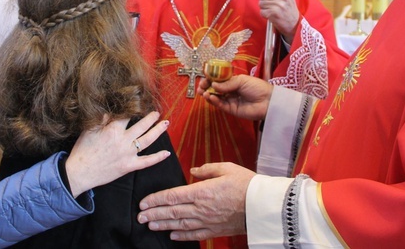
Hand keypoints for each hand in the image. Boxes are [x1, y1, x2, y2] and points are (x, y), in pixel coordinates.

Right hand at [65, 111, 169, 195]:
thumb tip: (110, 108)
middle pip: (142, 126)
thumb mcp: (89, 130)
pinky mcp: (129, 166)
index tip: (139, 100)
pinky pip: (147, 162)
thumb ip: (101, 118)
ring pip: (147, 140)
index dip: (134, 106)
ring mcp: (128, 154)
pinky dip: (158, 158)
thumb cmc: (82, 150)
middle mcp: (123, 140)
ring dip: (158, 131)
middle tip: (157, 112)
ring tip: (165, 123)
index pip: (127, 115)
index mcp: (113, 130)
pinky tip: (167, 153)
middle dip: (151, 118)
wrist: (80, 173)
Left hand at [138, 162, 254, 240]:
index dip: (156, 199)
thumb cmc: (247, 184)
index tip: (144, 202)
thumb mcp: (227, 168)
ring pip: (180, 224)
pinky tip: (171, 234)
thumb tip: (194, 170)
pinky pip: (194, 234)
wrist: (264, 205)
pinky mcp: (215, 230)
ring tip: (150, 225)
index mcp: (203, 191)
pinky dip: (181, 235)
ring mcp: (208, 221)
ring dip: (163, 225)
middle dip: (154, 214)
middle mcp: (202, 208)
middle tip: (140, 217)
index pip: (173, 196)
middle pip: (172, 211)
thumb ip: (208, 169)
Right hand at [199, 74, 272, 120]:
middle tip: (201, 87)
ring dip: (208, 94)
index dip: (210, 79)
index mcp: (233, 81)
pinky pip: (221, 105)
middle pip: (215, 89)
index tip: (204, 78)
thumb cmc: (257, 87)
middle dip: (206, 87)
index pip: (218, 79)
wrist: (268, 101)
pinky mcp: (231, 110)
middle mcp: (230, 90)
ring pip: (216, 97)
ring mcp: (230, 100)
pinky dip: (214, 101)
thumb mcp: (242, 80)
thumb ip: (227, 83)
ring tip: (204, 93)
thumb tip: (213, 84)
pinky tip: (211, 97)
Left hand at [259, 0, 299, 43]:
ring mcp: (278, 5)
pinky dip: (264, 13)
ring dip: (264, 6)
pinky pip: (261, 11)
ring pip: (260, 2)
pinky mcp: (273, 14)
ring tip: (272, 8)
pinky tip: (271, 14)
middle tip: (271, 1)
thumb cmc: (288, 7)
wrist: (294, 24)